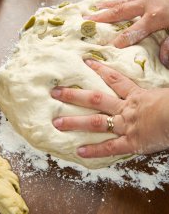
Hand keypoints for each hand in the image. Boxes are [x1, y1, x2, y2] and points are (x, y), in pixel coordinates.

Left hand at [51, 59, 168, 158]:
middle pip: (95, 99)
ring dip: (75, 122)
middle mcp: (126, 109)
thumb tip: (160, 87)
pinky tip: (79, 151)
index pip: (114, 79)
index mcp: (137, 95)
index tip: (86, 61)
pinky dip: (95, 150)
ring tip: (57, 122)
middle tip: (55, 92)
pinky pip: (110, 147)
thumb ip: (156, 91)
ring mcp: (127, 125)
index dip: (100, 69)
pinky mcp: (131, 142)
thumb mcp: (166, 91)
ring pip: (96, 122)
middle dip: (74, 96)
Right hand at [85, 0, 168, 67]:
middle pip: (121, 11)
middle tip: (87, 20)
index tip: (107, 48)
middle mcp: (148, 3)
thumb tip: (162, 60)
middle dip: (103, 17)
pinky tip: (115, 0)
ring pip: (124, 0)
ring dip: (108, 4)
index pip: (132, 32)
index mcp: (155, 16)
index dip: (119, 40)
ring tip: (95, 7)